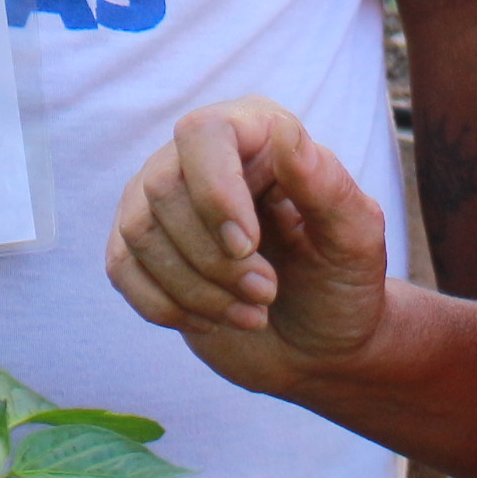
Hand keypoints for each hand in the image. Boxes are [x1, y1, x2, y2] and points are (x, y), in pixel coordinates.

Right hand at [107, 97, 391, 396]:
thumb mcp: (355, 237)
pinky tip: (214, 321)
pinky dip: (166, 306)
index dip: (214, 191)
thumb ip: (327, 184)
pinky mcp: (140, 249)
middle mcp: (198, 156)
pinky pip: (121, 268)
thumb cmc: (341, 281)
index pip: (203, 133)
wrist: (318, 345)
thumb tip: (286, 133)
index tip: (249, 246)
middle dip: (213, 258)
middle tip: (266, 293)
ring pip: (139, 231)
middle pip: (163, 188)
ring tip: (252, 313)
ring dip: (195, 288)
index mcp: (254, 133)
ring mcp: (162, 202)